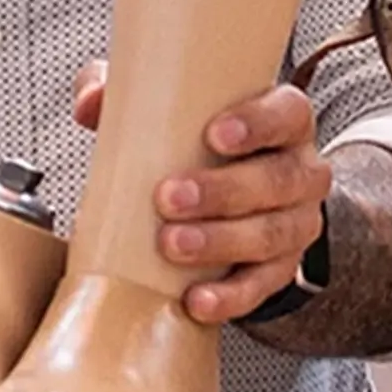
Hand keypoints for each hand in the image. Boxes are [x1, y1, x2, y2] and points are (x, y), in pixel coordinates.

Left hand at [76, 67, 332, 325]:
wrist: (223, 190)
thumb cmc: (196, 137)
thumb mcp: (166, 105)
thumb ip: (128, 93)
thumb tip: (91, 102)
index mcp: (284, 120)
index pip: (287, 113)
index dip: (257, 124)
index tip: (214, 135)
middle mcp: (300, 170)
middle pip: (278, 180)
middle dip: (223, 191)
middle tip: (168, 198)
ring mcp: (296, 222)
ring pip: (273, 234)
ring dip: (221, 242)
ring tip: (170, 245)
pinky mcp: (281, 267)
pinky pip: (264, 285)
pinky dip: (231, 296)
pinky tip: (196, 299)